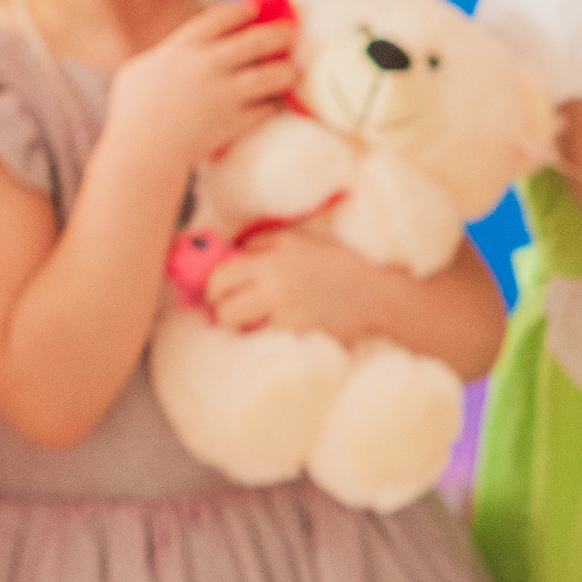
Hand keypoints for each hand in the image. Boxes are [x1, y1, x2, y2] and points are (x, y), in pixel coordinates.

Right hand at [104, 0, 294, 181]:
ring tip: (294, 70)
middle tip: (290, 32)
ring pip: (271, 75)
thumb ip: (163, 54)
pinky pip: (267, 108)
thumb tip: (175, 48)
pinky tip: (278, 101)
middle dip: (278, 33)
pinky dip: (274, 104)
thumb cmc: (131, 112)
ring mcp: (225, 94)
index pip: (221, 18)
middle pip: (256, 41)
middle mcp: (208, 65)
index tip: (255, 8)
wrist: (143, 151)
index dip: (242, 10)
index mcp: (182, 48)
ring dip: (287, 70)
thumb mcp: (139, 69)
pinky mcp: (235, 121)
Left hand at [201, 223, 383, 342]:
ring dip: (239, 328)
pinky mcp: (299, 337)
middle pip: (223, 311)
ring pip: (241, 331)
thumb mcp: (296, 240)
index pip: (219, 278)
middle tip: (226, 310)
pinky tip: (273, 330)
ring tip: (248, 322)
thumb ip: (259, 244)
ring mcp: (286, 317)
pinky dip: (263, 337)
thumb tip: (228, 255)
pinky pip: (265, 341)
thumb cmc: (334, 263)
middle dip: (220, 312)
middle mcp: (275, 289)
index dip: (209, 288)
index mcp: (271, 261)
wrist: (372, 294)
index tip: (214, 293)